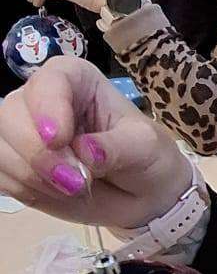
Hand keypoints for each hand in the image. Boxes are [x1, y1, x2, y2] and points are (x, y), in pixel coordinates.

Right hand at [0, 56, 190, 228]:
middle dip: (38, 155)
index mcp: (75, 79)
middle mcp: (40, 99)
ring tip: (74, 188)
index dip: (47, 108)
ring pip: (1, 148)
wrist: (141, 194)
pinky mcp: (14, 164)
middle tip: (76, 181)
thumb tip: (86, 152)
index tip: (58, 139)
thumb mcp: (145, 148)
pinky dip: (24, 190)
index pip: (48, 81)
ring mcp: (22, 131)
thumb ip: (117, 147)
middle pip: (11, 116)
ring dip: (32, 176)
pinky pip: (0, 175)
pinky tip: (55, 193)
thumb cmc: (146, 157)